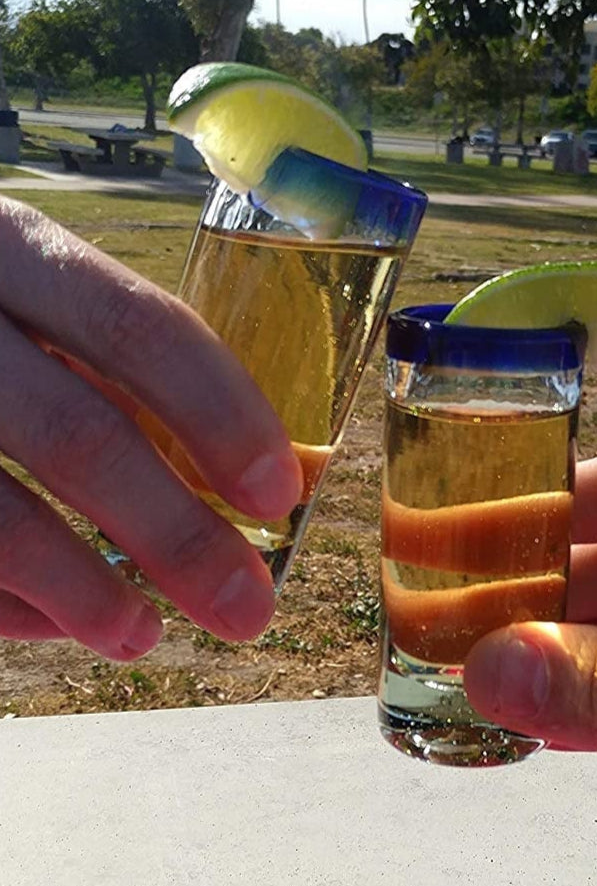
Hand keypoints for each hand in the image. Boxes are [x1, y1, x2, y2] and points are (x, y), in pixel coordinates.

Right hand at [0, 198, 301, 657]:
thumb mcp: (39, 300)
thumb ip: (130, 374)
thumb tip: (263, 477)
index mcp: (14, 248)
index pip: (138, 326)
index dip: (219, 415)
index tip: (279, 495)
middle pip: (76, 433)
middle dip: (175, 536)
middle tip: (245, 612)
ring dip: (81, 588)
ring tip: (143, 637)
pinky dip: (2, 602)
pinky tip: (51, 622)